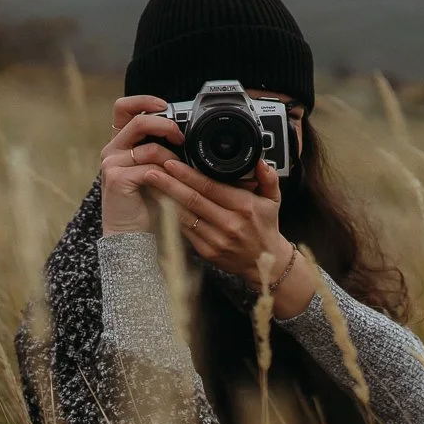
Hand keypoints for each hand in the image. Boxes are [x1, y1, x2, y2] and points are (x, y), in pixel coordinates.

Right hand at [99, 96, 182, 235]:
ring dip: (172, 158)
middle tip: (181, 136)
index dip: (145, 101)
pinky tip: (172, 184)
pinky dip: (166, 175)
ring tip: (181, 171)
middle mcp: (111, 150)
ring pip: (149, 147)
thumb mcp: (155, 169)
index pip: (123, 108)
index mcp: (119, 143)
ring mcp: (112, 164)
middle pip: (138, 120)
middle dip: (166, 124)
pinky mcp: (117, 179)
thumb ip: (161, 149)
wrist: (131, 234)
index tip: (165, 105)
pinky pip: (150, 168)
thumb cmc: (146, 203)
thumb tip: (184, 131)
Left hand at [143, 157, 317, 316]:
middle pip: (192, 200)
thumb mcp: (273, 200)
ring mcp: (216, 240)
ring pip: (185, 216)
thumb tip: (259, 161)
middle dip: (169, 183)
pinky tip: (161, 205)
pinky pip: (185, 231)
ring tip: (151, 185)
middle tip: (151, 170)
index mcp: (244, 207)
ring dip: (165, 199)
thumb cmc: (266, 228)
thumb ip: (268, 178)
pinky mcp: (207, 251)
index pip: (210, 187)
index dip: (188, 175)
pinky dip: (171, 217)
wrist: (265, 262)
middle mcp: (229, 224)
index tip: (172, 163)